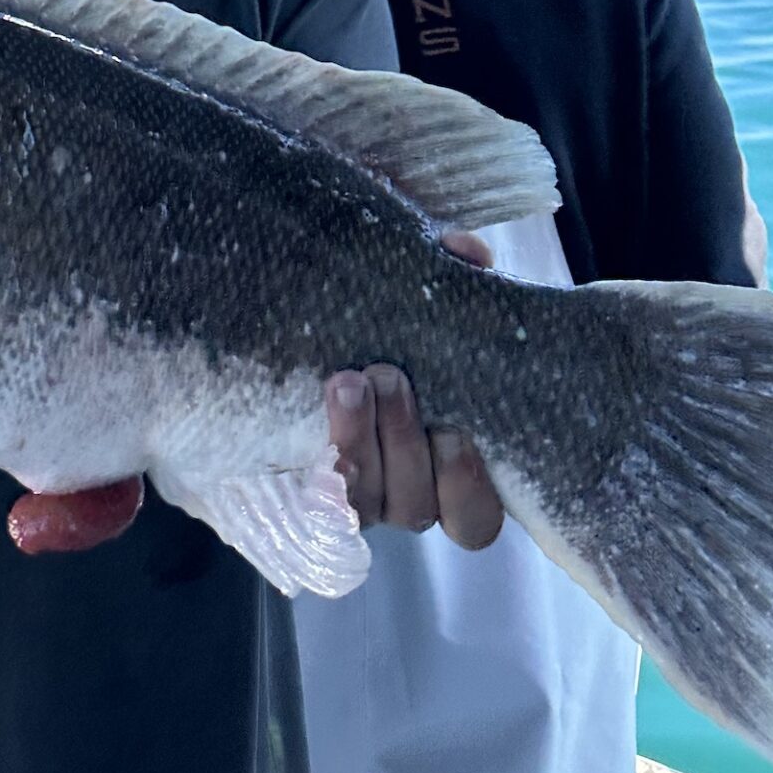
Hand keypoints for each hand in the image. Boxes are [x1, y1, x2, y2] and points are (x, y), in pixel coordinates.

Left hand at [325, 231, 503, 549]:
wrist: (298, 342)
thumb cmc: (390, 330)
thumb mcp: (424, 302)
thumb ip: (453, 279)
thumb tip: (467, 252)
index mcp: (448, 470)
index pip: (474, 520)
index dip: (468, 488)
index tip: (457, 433)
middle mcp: (402, 493)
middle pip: (416, 506)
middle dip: (404, 442)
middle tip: (389, 377)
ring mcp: (352, 494)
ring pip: (363, 499)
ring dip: (357, 440)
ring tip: (346, 380)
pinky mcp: (303, 483)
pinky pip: (310, 492)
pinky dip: (317, 452)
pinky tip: (314, 403)